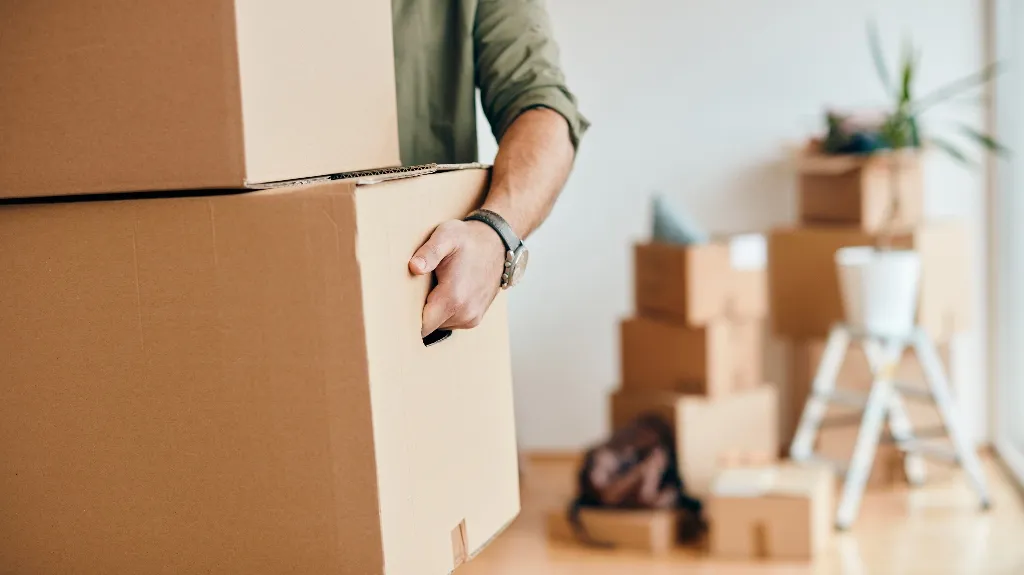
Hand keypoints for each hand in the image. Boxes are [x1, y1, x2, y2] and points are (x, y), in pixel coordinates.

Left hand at [409, 219, 505, 336]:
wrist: (497, 244)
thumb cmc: (468, 239)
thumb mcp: (447, 236)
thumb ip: (429, 252)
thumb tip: (414, 266)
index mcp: (454, 297)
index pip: (422, 326)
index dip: (406, 319)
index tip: (397, 307)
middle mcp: (465, 313)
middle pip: (428, 327)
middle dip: (417, 313)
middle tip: (413, 290)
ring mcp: (471, 318)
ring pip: (438, 325)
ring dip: (431, 312)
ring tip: (432, 288)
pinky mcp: (474, 319)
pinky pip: (450, 322)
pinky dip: (443, 312)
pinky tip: (443, 293)